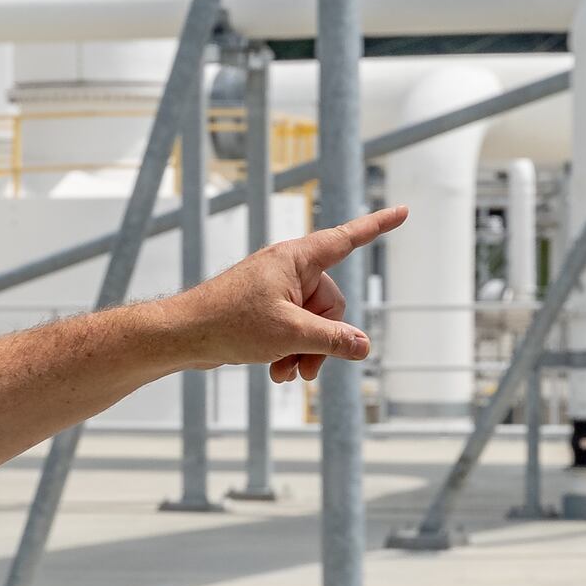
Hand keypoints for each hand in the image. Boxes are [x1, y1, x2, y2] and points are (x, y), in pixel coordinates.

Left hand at [178, 205, 407, 384]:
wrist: (182, 335)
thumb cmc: (230, 323)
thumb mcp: (290, 334)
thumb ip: (332, 340)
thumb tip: (364, 346)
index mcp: (296, 259)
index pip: (347, 238)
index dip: (377, 226)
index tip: (403, 212)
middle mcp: (288, 269)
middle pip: (331, 303)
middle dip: (324, 340)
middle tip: (307, 370)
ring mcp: (275, 290)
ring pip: (312, 323)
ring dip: (305, 352)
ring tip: (286, 374)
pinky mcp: (263, 309)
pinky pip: (292, 330)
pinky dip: (288, 351)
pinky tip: (276, 372)